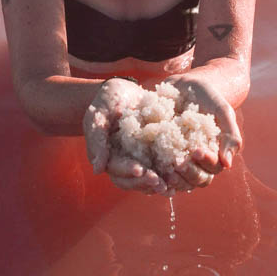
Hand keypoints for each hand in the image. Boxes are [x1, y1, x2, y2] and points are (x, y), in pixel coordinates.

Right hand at [83, 78, 168, 194]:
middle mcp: (122, 162)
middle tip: (159, 182)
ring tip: (171, 186)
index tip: (140, 170)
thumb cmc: (107, 101)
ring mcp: (138, 158)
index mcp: (108, 157)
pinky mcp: (151, 152)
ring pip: (146, 178)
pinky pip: (159, 167)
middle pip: (132, 180)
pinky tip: (179, 178)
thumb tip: (98, 169)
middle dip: (145, 182)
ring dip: (157, 184)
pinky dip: (167, 174)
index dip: (128, 171)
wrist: (124, 90)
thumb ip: (97, 140)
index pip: (116, 169)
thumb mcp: (98, 116)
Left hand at [163, 75, 242, 189]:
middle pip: (197, 179)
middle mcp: (198, 162)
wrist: (183, 85)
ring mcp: (180, 160)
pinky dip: (158, 176)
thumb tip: (228, 164)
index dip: (206, 162)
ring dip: (174, 179)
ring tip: (166, 169)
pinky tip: (152, 172)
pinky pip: (161, 173)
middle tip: (178, 162)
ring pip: (180, 181)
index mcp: (215, 153)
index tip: (196, 150)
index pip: (214, 168)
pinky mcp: (161, 156)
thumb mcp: (222, 110)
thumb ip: (230, 135)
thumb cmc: (207, 97)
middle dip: (189, 173)